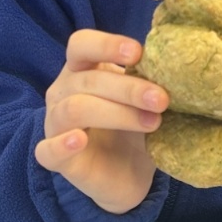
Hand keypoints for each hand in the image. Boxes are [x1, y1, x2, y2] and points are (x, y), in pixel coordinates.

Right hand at [34, 30, 167, 214]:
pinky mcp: (55, 158)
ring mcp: (55, 125)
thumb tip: (174, 63)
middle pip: (87, 80)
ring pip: (74, 109)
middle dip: (128, 89)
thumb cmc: (133, 129)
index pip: (81, 45)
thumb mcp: (143, 101)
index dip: (106, 45)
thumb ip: (149, 81)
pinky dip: (62, 144)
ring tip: (151, 123)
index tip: (138, 54)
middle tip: (162, 100)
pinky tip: (79, 140)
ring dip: (115, 113)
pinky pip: (47, 150)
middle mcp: (63, 93)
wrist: (128, 176)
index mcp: (82, 70)